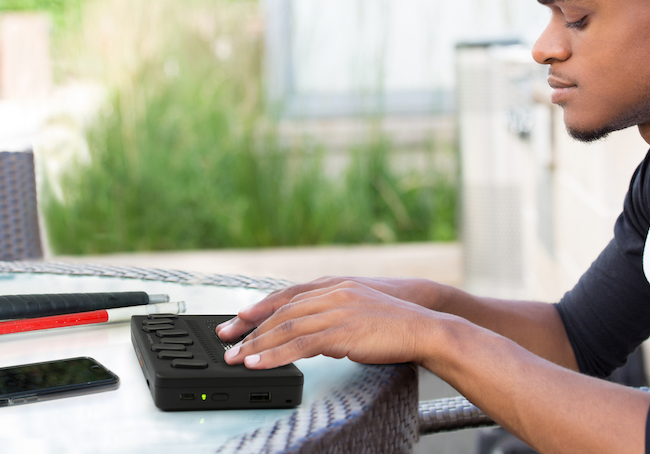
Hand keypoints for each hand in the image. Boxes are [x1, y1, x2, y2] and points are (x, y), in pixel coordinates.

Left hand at [215, 275, 439, 342]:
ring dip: (256, 344)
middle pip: (280, 310)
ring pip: (285, 327)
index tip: (236, 320)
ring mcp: (335, 310)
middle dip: (248, 328)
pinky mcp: (340, 332)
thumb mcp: (359, 308)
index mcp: (334, 285)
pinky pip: (299, 345)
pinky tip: (259, 364)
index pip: (287, 295)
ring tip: (236, 359)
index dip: (259, 308)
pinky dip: (275, 356)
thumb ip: (334, 311)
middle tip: (225, 341)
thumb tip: (311, 328)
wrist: (424, 327)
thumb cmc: (395, 323)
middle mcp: (331, 293)